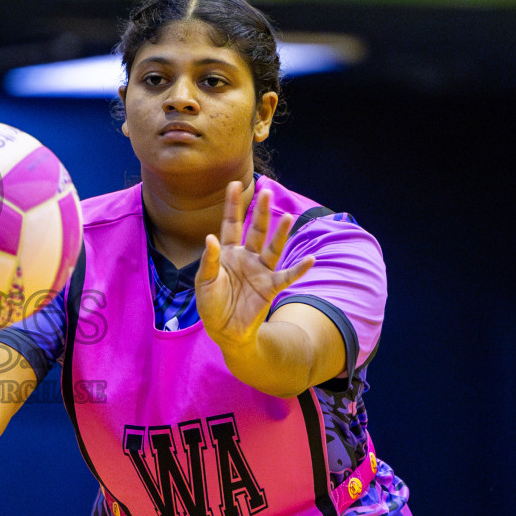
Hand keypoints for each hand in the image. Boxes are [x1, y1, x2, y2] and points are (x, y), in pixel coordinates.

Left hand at [195, 181, 313, 349]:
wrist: (224, 330)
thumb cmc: (211, 304)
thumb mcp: (205, 281)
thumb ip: (209, 260)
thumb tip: (210, 237)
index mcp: (228, 253)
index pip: (231, 224)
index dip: (232, 205)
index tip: (234, 184)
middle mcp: (247, 257)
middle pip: (256, 230)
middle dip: (262, 212)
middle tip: (267, 192)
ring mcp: (260, 271)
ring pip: (273, 248)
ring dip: (280, 233)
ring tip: (288, 216)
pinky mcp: (270, 287)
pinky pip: (287, 276)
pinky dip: (299, 269)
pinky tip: (310, 259)